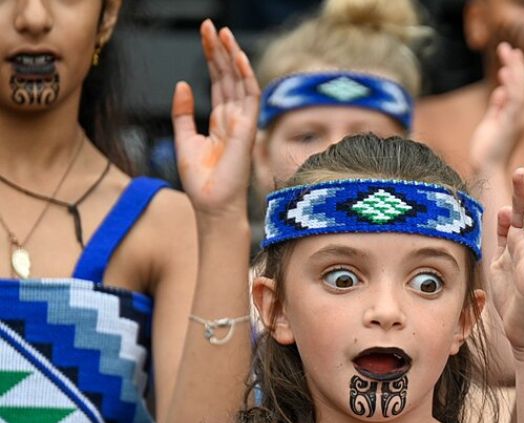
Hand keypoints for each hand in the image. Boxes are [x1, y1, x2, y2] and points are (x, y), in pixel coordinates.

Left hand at [172, 20, 258, 221]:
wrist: (210, 205)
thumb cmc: (200, 180)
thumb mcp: (183, 139)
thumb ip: (183, 113)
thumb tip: (182, 85)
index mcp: (220, 120)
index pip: (217, 81)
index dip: (212, 57)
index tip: (206, 34)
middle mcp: (234, 118)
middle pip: (227, 76)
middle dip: (219, 50)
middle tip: (211, 24)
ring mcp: (242, 123)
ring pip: (239, 82)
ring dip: (232, 57)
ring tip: (223, 33)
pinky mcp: (246, 130)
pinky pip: (249, 98)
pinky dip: (245, 77)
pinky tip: (237, 58)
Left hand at [469, 42, 523, 176]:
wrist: (487, 169)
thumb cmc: (487, 150)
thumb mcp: (491, 123)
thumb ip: (497, 108)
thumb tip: (500, 91)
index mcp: (517, 115)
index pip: (520, 88)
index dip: (516, 70)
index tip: (510, 54)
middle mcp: (521, 115)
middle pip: (523, 84)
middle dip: (516, 64)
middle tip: (507, 47)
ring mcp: (518, 119)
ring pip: (521, 88)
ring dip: (514, 69)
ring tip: (507, 53)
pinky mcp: (511, 123)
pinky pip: (514, 100)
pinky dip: (511, 84)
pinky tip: (505, 71)